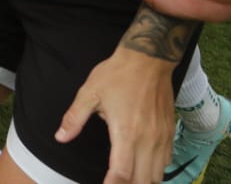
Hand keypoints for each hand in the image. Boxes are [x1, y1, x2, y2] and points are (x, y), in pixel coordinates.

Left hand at [55, 46, 175, 183]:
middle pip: (142, 179)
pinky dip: (155, 170)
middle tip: (112, 182)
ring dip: (142, 180)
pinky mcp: (170, 132)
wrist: (148, 59)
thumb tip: (60, 137)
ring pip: (157, 174)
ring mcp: (162, 137)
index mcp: (126, 132)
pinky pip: (166, 161)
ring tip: (126, 178)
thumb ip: (74, 118)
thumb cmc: (117, 74)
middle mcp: (147, 139)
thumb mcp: (89, 93)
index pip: (121, 172)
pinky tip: (143, 166)